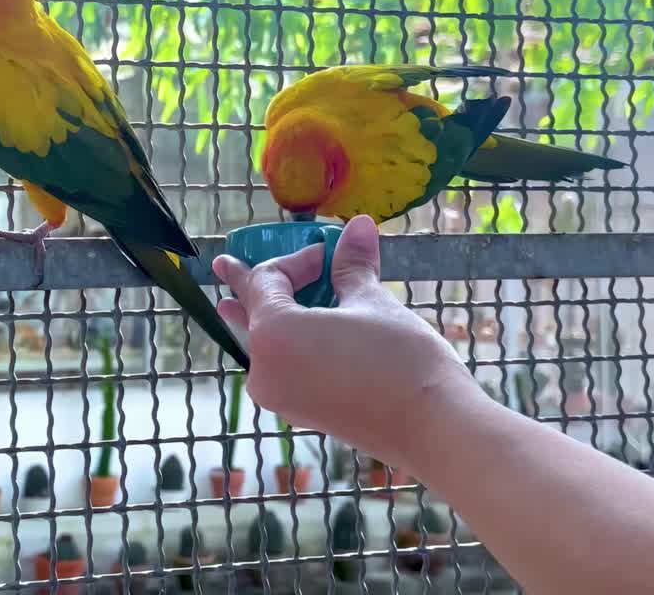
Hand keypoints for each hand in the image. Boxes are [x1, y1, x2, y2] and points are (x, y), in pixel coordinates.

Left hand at [211, 214, 483, 469]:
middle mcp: (263, 368)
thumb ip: (352, 265)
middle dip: (245, 286)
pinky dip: (284, 344)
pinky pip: (280, 366)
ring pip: (264, 343)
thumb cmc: (400, 360)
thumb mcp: (372, 302)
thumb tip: (356, 226)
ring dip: (265, 317)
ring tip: (232, 304)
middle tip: (222, 265)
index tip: (328, 254)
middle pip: (253, 314)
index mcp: (272, 333)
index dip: (296, 260)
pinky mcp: (298, 411)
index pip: (268, 281)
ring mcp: (278, 395)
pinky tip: (285, 339)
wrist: (431, 428)